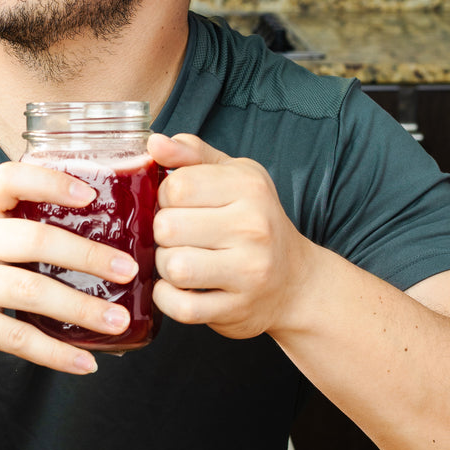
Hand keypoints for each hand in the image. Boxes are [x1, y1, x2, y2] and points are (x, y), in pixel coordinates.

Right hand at [0, 162, 137, 372]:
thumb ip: (22, 228)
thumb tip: (106, 238)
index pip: (9, 180)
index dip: (50, 181)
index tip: (90, 195)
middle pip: (33, 240)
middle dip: (87, 256)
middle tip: (129, 270)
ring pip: (30, 293)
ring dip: (81, 308)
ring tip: (118, 321)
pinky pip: (17, 339)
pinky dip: (56, 353)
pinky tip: (85, 362)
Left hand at [148, 133, 311, 340]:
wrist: (295, 282)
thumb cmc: (254, 223)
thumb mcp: (233, 177)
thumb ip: (192, 155)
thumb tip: (154, 141)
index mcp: (248, 187)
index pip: (175, 186)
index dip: (164, 198)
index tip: (179, 207)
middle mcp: (253, 226)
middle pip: (166, 227)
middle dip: (162, 235)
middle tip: (179, 238)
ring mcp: (248, 271)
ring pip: (172, 266)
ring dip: (165, 267)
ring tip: (180, 262)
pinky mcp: (237, 309)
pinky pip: (180, 306)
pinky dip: (168, 299)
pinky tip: (179, 289)